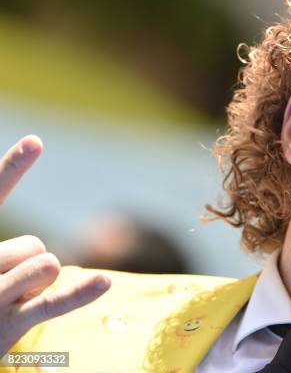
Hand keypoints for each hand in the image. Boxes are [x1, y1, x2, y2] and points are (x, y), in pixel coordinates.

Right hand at [0, 136, 110, 356]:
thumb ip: (13, 254)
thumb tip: (48, 260)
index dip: (13, 169)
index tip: (36, 142)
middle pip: (34, 245)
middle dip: (30, 265)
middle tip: (3, 291)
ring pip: (47, 265)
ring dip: (40, 284)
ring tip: (11, 304)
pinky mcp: (7, 325)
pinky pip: (52, 303)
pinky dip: (79, 294)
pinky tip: (103, 283)